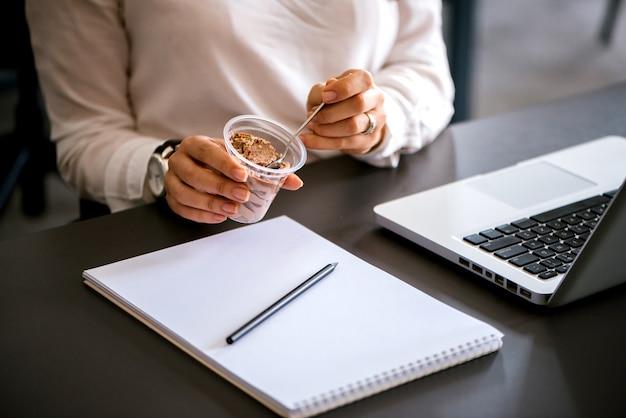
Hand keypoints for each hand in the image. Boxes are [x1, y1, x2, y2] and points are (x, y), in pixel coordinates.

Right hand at [164, 135, 302, 222]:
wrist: (194, 164)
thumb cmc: (218, 160)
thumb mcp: (238, 157)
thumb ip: (266, 169)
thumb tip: (295, 182)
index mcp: (196, 144)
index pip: (207, 151)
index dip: (224, 164)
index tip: (243, 175)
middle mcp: (180, 159)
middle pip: (194, 174)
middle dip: (220, 186)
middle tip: (242, 195)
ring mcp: (172, 179)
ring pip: (184, 193)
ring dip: (209, 203)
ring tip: (232, 209)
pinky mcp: (171, 197)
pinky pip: (181, 208)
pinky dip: (200, 215)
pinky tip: (219, 217)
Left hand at [301, 69, 386, 154]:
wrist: (352, 118)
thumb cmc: (337, 100)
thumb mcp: (326, 89)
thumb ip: (323, 89)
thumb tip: (325, 92)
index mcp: (365, 82)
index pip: (362, 80)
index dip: (342, 88)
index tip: (324, 96)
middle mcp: (375, 100)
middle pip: (358, 105)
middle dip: (331, 113)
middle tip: (312, 116)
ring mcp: (376, 121)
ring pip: (352, 126)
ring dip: (326, 129)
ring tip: (312, 127)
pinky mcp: (368, 140)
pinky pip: (344, 143)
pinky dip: (322, 143)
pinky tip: (308, 140)